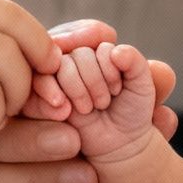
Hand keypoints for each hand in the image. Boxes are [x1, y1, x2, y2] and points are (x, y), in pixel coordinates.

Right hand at [40, 43, 159, 163]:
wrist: (119, 142)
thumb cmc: (131, 111)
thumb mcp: (142, 84)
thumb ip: (135, 61)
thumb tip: (116, 50)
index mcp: (99, 48)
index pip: (98, 40)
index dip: (109, 67)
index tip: (118, 89)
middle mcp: (78, 57)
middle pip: (79, 53)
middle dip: (95, 81)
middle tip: (104, 103)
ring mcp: (60, 74)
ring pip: (62, 65)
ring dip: (78, 90)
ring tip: (89, 109)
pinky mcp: (45, 92)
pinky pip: (40, 81)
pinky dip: (53, 92)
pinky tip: (66, 110)